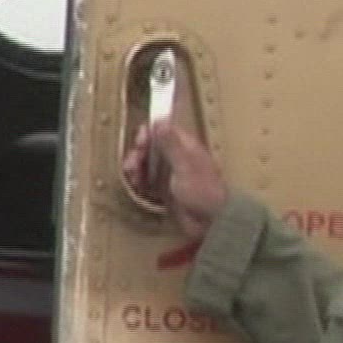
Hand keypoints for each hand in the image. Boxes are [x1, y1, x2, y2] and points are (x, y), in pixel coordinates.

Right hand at [121, 120, 229, 240]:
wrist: (210, 222)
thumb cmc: (202, 192)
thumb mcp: (185, 165)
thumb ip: (171, 143)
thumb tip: (160, 120)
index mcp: (185, 147)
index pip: (163, 130)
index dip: (148, 133)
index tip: (140, 143)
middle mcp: (177, 157)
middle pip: (151, 146)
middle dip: (138, 152)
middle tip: (133, 163)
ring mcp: (170, 173)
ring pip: (146, 162)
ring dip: (136, 167)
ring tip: (132, 176)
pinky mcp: (164, 188)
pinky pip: (146, 179)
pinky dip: (138, 180)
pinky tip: (137, 185)